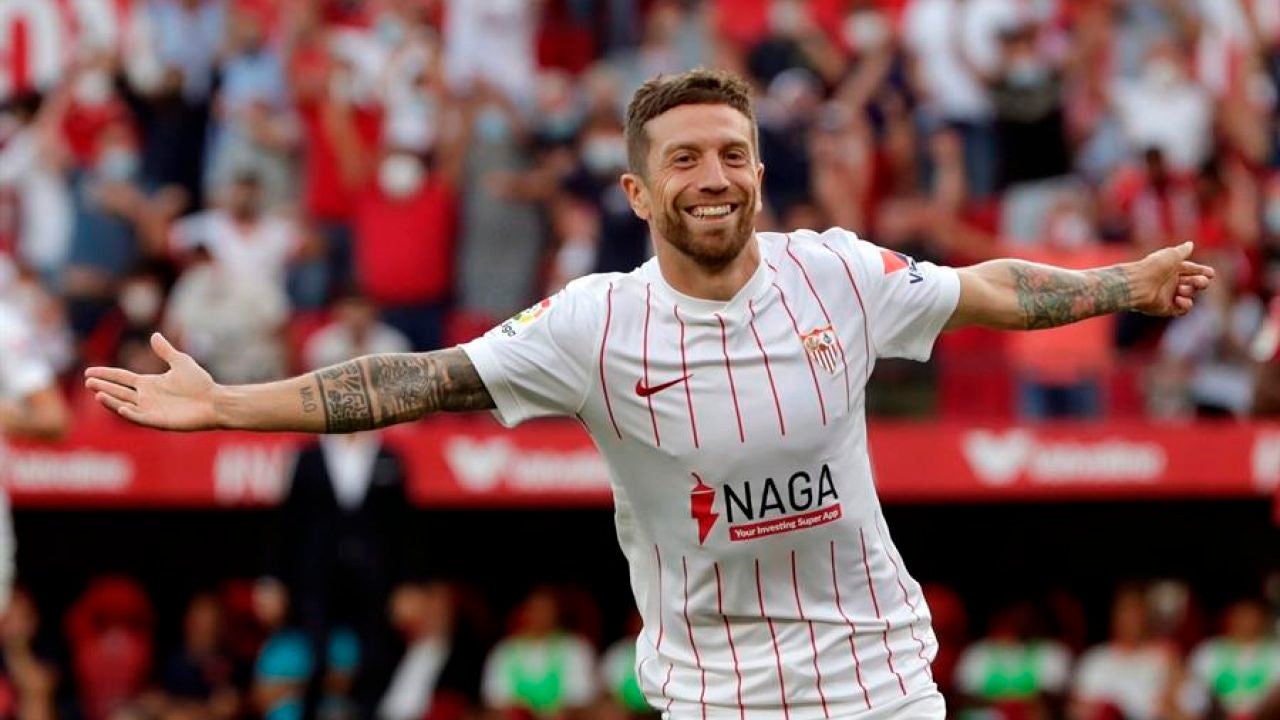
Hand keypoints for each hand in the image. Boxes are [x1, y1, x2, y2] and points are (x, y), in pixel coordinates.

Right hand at [83, 333, 220, 430]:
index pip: (122, 378)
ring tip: (97, 393)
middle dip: (103, 387)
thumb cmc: (200, 383)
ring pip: (124, 405)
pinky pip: (140, 418)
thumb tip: (154, 335)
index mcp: (149, 384)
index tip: (89, 372)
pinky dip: (130, 414)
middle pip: (118, 391)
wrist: (214, 401)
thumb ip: (165, 351)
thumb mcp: (181, 362)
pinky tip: (121, 407)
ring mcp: (151, 410)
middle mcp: (146, 397)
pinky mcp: (158, 421)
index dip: (106, 374)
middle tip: (88, 382)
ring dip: (111, 401)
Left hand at [1130, 241, 1215, 316]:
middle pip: (1194, 283)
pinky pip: (1182, 309)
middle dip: (1201, 282)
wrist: (1136, 284)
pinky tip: (1179, 299)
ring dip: (1190, 291)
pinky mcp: (1165, 308)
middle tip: (1200, 281)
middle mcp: (1171, 282)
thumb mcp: (1170, 255)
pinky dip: (1185, 305)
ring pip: (1190, 295)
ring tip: (1181, 289)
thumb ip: (1182, 251)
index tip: (1210, 273)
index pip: (1193, 270)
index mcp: (1172, 268)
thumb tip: (1190, 244)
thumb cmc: (1152, 267)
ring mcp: (1168, 295)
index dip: (1203, 272)